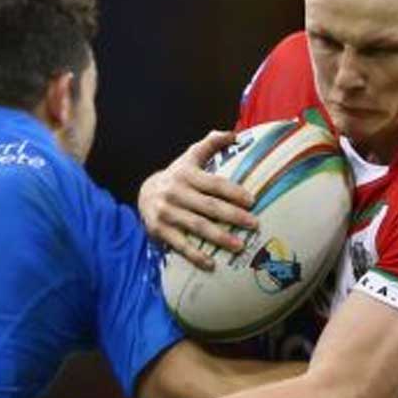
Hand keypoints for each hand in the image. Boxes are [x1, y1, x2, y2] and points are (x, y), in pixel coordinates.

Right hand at [138, 130, 260, 270]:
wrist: (144, 193)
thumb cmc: (177, 176)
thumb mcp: (190, 156)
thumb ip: (210, 143)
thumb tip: (234, 133)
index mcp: (186, 174)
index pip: (214, 183)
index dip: (233, 192)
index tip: (252, 201)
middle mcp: (176, 193)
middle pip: (209, 207)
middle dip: (233, 216)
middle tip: (254, 225)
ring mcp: (167, 213)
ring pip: (197, 226)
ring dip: (219, 238)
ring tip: (239, 246)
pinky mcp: (159, 230)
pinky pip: (180, 245)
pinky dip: (195, 255)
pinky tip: (211, 264)